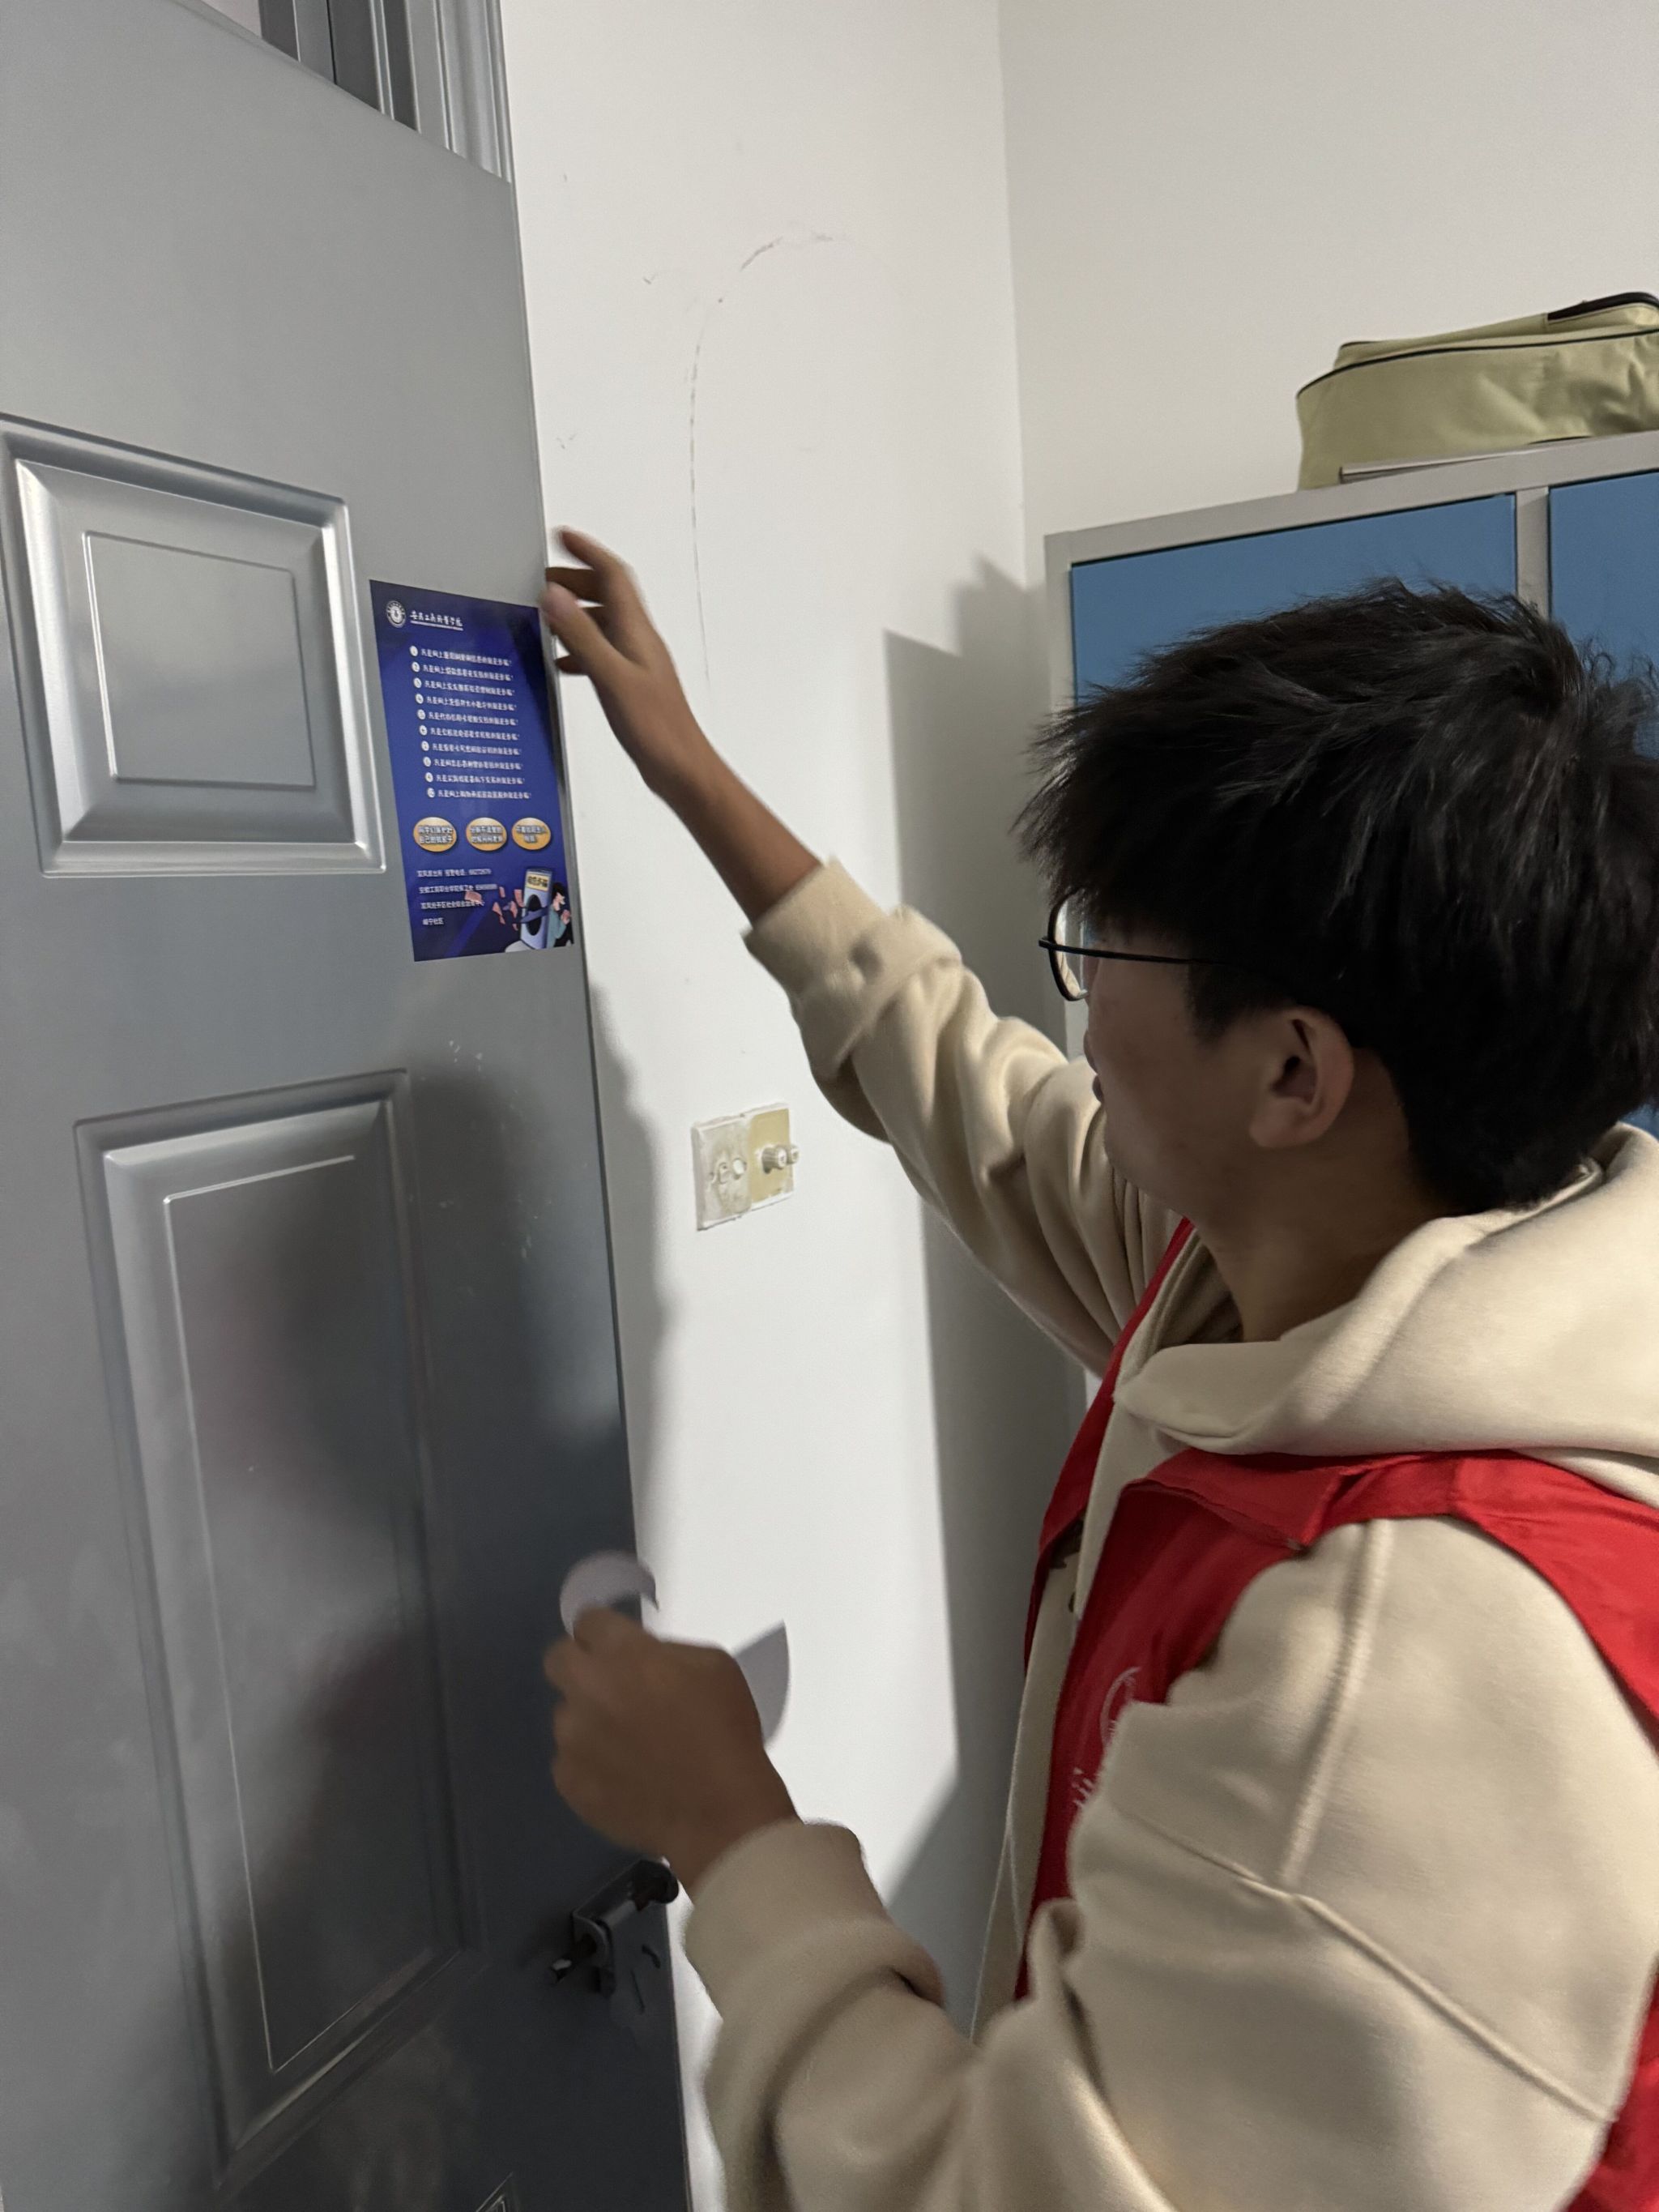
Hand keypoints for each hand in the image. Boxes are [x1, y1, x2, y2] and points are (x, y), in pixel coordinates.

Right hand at [541, 530, 716, 803]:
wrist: (682, 769)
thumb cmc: (656, 728)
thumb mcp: (611, 677)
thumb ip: (581, 635)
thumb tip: (555, 594)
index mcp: (637, 632)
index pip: (614, 575)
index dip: (588, 550)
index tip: (562, 536)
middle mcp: (639, 642)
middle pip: (610, 595)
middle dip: (579, 577)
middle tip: (547, 575)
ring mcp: (638, 664)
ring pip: (606, 623)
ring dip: (578, 611)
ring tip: (550, 611)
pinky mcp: (633, 687)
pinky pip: (604, 653)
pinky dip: (581, 647)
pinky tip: (565, 663)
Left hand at [544, 1608, 798, 1893]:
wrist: (720, 1813)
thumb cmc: (724, 1731)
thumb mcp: (712, 1665)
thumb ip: (665, 1652)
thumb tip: (641, 1660)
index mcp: (622, 1654)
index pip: (588, 1621)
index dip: (605, 1633)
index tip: (619, 1647)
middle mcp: (586, 1689)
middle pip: (558, 1659)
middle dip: (581, 1664)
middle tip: (613, 1686)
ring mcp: (571, 1738)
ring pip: (567, 1715)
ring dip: (590, 1720)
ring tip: (628, 1746)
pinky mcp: (568, 1781)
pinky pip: (570, 1761)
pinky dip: (591, 1764)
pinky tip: (624, 1778)